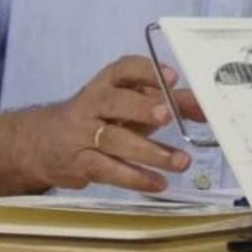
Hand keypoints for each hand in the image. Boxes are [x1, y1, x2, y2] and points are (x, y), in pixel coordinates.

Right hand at [14, 56, 204, 193]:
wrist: (44, 143)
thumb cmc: (102, 118)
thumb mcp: (133, 104)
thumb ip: (170, 103)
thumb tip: (207, 108)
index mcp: (108, 82)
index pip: (124, 69)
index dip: (147, 71)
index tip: (172, 78)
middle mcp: (93, 104)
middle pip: (115, 103)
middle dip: (141, 108)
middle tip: (167, 116)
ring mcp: (83, 134)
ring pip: (115, 140)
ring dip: (150, 152)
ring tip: (181, 162)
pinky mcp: (80, 163)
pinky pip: (108, 170)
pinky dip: (135, 178)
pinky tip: (158, 183)